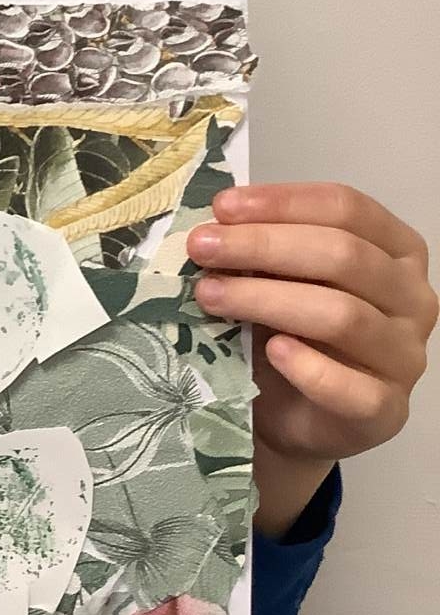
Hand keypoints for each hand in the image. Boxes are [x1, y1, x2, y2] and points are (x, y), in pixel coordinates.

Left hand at [189, 183, 435, 534]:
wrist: (289, 412)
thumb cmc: (288, 327)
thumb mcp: (274, 276)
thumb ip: (260, 248)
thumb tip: (216, 225)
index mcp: (396, 249)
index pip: (347, 208)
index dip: (282, 202)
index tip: (222, 207)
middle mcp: (412, 297)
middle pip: (344, 255)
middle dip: (264, 245)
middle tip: (202, 247)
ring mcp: (405, 356)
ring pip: (343, 316)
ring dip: (267, 300)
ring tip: (210, 294)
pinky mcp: (388, 411)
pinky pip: (353, 389)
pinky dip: (309, 368)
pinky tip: (272, 351)